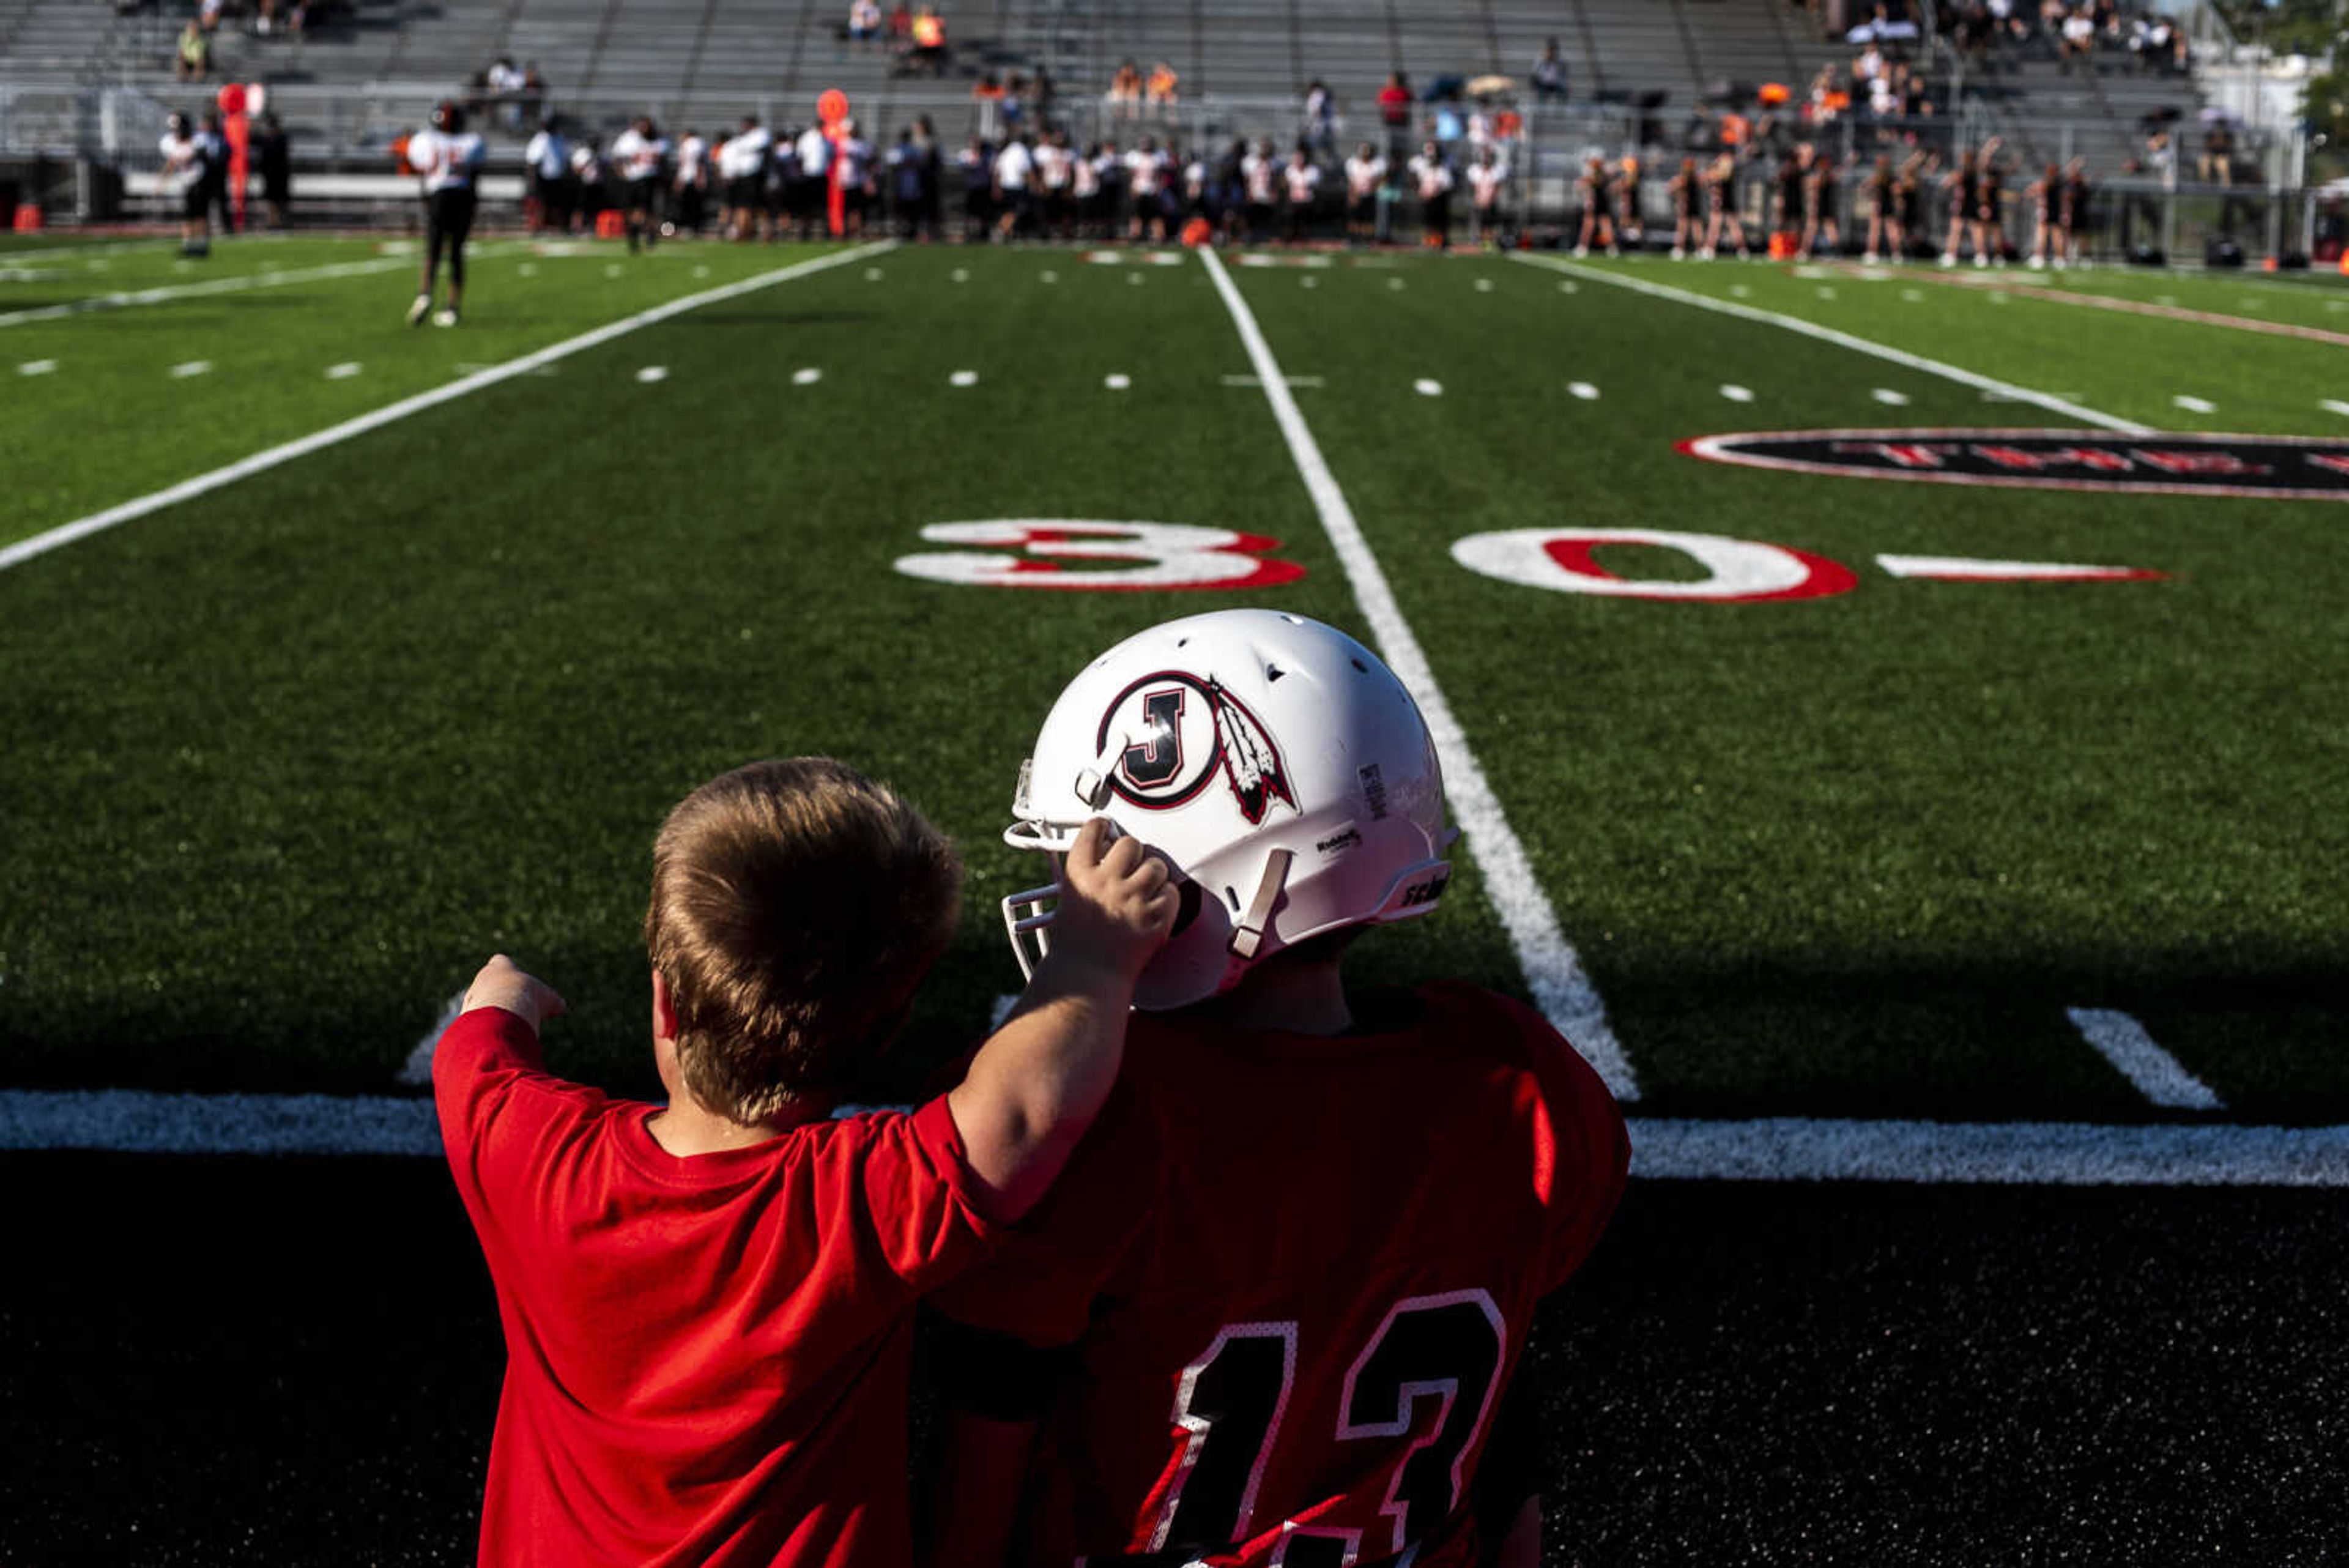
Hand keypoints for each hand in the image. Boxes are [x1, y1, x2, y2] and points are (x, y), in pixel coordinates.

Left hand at [461, 954, 566, 1031]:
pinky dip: (484, 1028)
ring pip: (480, 1003)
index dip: (509, 972)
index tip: (520, 985)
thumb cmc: (527, 999)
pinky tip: (496, 1035)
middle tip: (516, 1011)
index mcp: (500, 967)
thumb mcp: (547, 998)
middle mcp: (482, 978)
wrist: (503, 1011)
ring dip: (492, 1014)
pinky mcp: (465, 1015)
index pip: (500, 961)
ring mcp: (472, 996)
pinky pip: (473, 1021)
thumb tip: (559, 1006)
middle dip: (501, 997)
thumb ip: (551, 1001)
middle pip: (488, 984)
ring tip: (508, 1026)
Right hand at [1041, 818, 1177, 986]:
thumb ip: (1089, 873)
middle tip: (1130, 865)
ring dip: (1152, 874)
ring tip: (1143, 888)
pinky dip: (1167, 897)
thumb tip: (1107, 853)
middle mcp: (1106, 882)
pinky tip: (1153, 906)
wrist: (1085, 978)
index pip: (1094, 830)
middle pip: (1131, 843)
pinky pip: (1173, 892)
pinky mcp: (1155, 918)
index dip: (1103, 826)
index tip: (1107, 827)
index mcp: (1079, 875)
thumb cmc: (1074, 944)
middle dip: (1132, 852)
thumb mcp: (1070, 898)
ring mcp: (1133, 900)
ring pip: (1156, 865)